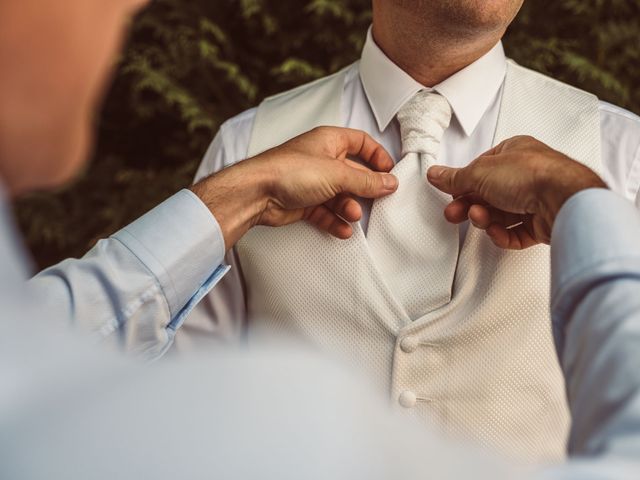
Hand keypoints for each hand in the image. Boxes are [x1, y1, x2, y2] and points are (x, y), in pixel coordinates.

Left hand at [192, 127, 398, 248]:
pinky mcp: (303, 203)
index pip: (360, 142)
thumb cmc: (289, 171)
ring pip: (339, 196)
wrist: (257, 193)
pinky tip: (342, 230)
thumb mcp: (337, 174)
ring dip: (349, 207)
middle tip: (378, 199)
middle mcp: (321, 160)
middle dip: (364, 189)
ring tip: (352, 215)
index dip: (376, 155)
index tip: (389, 171)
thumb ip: (366, 181)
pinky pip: (325, 212)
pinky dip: (334, 221)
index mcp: (329, 141)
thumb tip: (389, 182)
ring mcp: (311, 182)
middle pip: (352, 173)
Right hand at [426, 136, 606, 248]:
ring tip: (479, 218)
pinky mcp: (542, 224)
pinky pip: (516, 233)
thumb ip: (455, 178)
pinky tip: (497, 232)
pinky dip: (503, 235)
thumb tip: (437, 174)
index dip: (464, 182)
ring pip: (501, 215)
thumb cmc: (530, 175)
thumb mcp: (479, 172)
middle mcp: (526, 175)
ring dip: (485, 219)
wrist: (562, 200)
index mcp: (514, 152)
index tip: (450, 193)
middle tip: (454, 213)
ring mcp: (536, 199)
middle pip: (488, 194)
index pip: (481, 168)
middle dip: (469, 205)